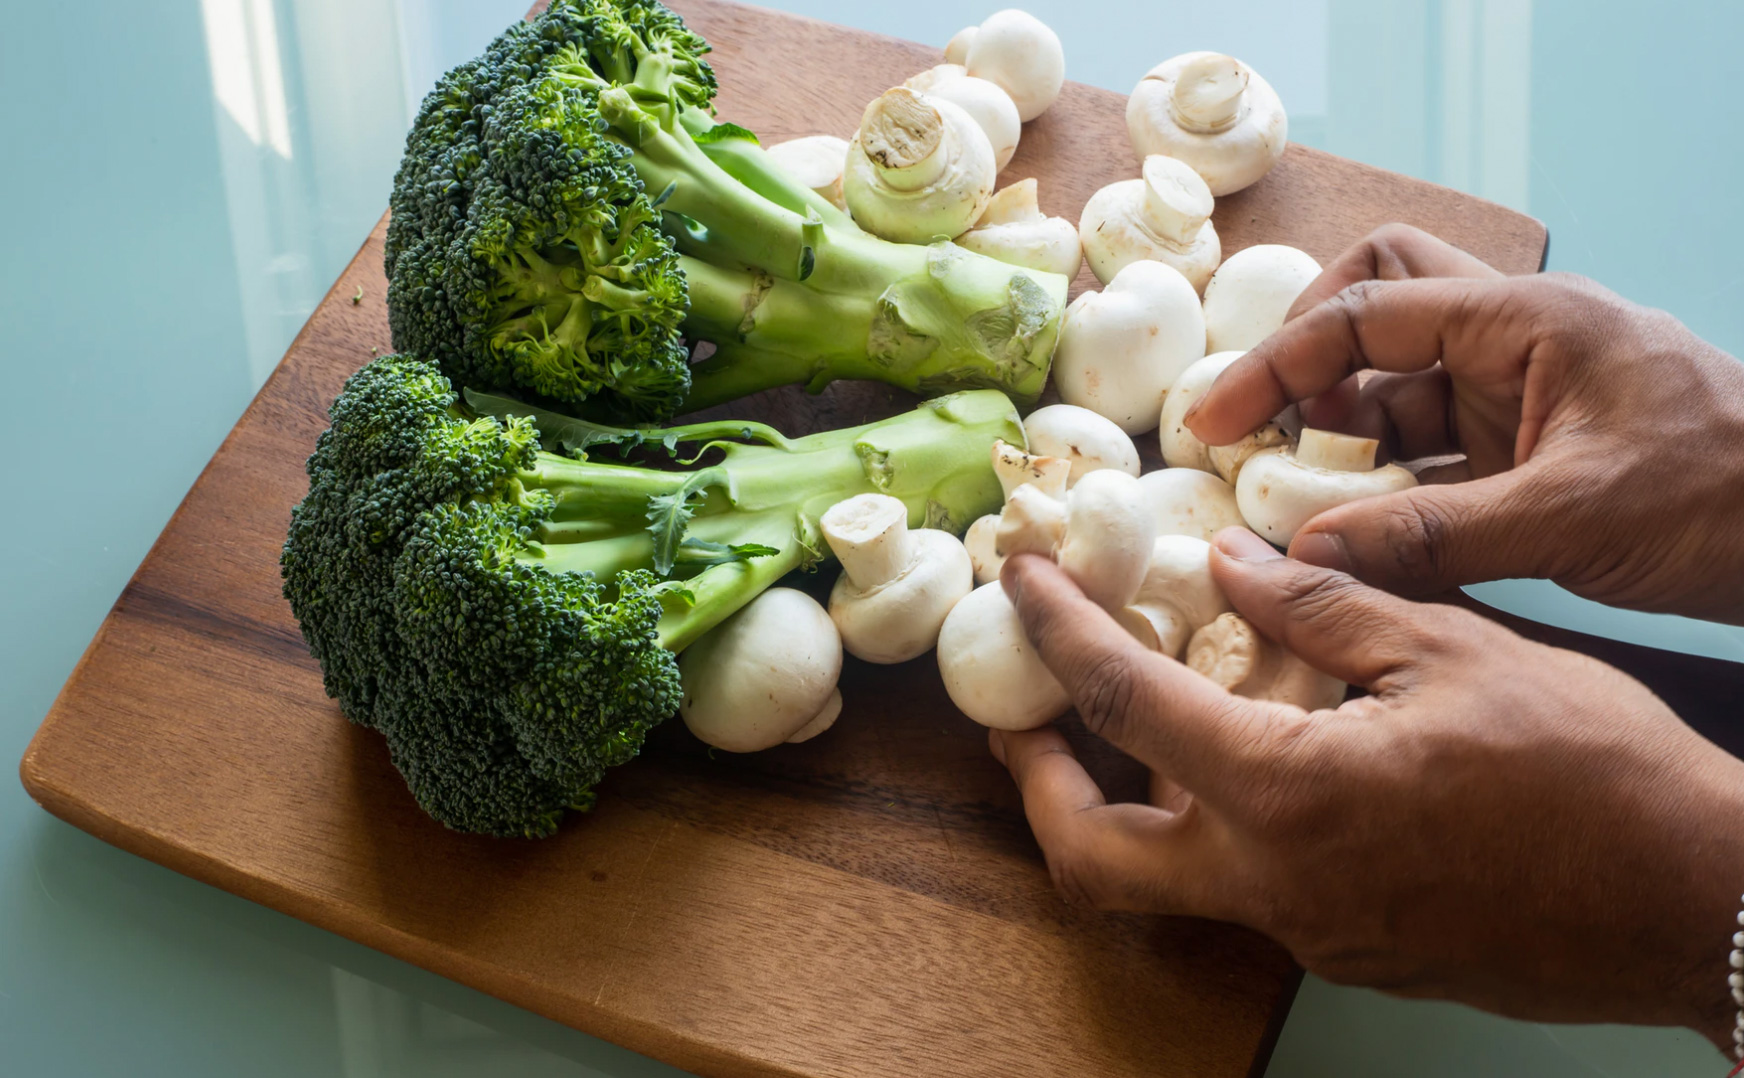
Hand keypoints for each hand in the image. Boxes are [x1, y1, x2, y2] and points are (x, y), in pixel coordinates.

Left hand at [992, 539, 1743, 1047]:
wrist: (1690, 904)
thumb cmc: (1591, 772)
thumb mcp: (1452, 652)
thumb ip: (1322, 606)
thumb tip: (1227, 566)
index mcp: (1286, 796)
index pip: (1125, 703)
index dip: (1056, 630)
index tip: (1019, 579)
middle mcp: (1274, 885)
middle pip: (1090, 856)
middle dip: (1037, 778)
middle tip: (1024, 709)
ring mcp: (1309, 933)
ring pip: (1159, 882)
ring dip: (1117, 803)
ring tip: (1123, 720)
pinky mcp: (1349, 950)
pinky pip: (1241, 888)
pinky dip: (1208, 822)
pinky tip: (1243, 756)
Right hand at [1186, 223, 1743, 623]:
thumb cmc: (1725, 497)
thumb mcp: (1569, 517)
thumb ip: (1430, 535)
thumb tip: (1305, 558)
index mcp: (1523, 321)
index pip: (1367, 312)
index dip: (1278, 364)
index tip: (1216, 421)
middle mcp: (1512, 346)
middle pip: (1376, 309)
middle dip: (1309, 369)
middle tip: (1265, 442)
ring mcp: (1519, 400)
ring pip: (1396, 394)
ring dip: (1342, 444)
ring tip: (1296, 508)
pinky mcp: (1526, 455)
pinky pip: (1429, 457)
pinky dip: (1385, 492)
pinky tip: (1356, 541)